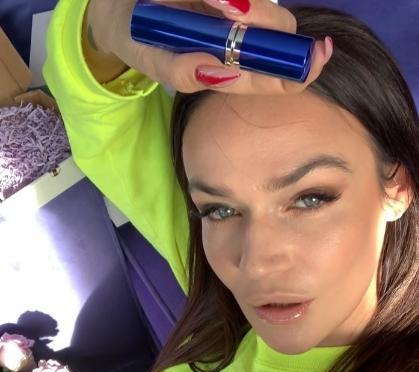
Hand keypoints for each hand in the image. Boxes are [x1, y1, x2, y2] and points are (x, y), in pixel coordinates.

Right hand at [85, 0, 332, 93]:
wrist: (116, 6)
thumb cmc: (135, 34)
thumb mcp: (150, 58)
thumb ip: (178, 70)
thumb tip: (217, 73)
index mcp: (229, 66)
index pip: (276, 76)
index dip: (300, 70)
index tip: (315, 55)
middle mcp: (238, 36)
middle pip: (279, 33)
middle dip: (267, 25)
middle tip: (231, 12)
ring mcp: (233, 9)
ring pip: (264, 6)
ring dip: (252, 6)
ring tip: (214, 3)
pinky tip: (214, 1)